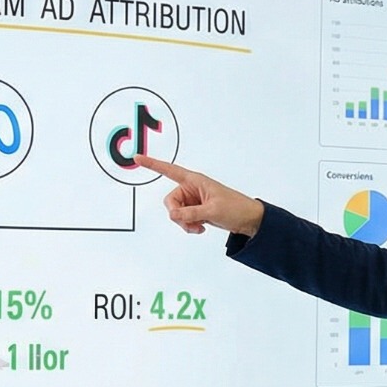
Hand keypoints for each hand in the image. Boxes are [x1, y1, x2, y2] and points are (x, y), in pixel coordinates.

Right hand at [134, 154, 264, 236]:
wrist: (249, 220)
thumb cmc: (236, 208)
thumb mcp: (212, 211)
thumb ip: (190, 214)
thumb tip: (173, 215)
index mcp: (195, 180)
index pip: (170, 170)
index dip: (152, 164)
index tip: (137, 158)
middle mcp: (191, 188)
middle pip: (170, 201)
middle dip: (177, 215)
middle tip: (190, 223)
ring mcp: (193, 201)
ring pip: (175, 213)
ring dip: (184, 223)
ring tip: (199, 227)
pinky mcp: (196, 211)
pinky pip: (183, 219)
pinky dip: (189, 226)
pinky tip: (201, 228)